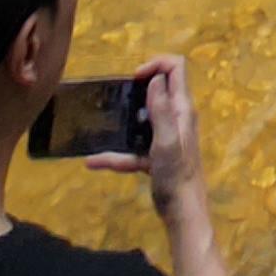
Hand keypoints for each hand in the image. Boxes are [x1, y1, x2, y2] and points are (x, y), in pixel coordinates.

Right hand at [89, 54, 204, 222]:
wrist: (182, 211)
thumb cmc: (176, 174)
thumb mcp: (166, 140)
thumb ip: (162, 109)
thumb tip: (156, 77)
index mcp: (182, 109)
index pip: (176, 68)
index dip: (156, 64)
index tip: (134, 78)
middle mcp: (176, 118)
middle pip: (159, 90)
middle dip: (137, 90)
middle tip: (117, 99)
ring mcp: (165, 137)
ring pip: (143, 120)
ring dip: (124, 121)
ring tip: (104, 124)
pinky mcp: (156, 156)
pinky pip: (134, 149)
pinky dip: (116, 154)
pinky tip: (93, 162)